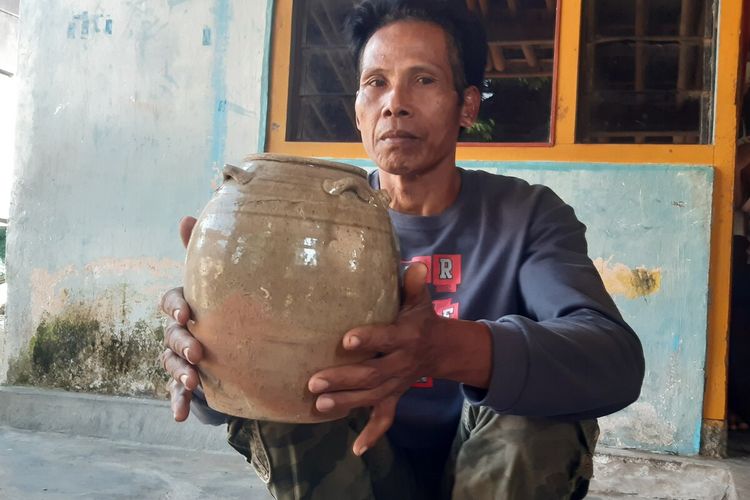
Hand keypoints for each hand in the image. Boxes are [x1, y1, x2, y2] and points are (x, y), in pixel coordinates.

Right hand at [159, 216, 204, 421]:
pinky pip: (176, 392)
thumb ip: (200, 252)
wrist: (233, 341)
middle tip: (196, 352)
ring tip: (193, 382)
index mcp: (184, 304)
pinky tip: (181, 417)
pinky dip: (177, 403)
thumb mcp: (216, 280)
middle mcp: (177, 329)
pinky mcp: (187, 379)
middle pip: (170, 334)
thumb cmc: (222, 304)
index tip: (187, 312)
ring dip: (179, 373)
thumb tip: (187, 215)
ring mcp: (179, 356)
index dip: (175, 306)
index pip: (170, 300)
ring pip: (171, 363)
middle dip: (181, 343)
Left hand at [307, 263, 439, 455]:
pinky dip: (373, 434)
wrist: (442, 350)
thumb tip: (412, 265)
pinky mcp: (394, 395)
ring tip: (319, 405)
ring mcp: (397, 383)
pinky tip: (357, 448)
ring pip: (372, 397)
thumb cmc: (421, 320)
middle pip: (372, 375)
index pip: (387, 339)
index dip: (369, 340)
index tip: (346, 340)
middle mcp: (401, 363)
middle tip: (314, 381)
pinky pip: (386, 418)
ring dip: (346, 403)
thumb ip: (414, 285)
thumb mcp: (421, 301)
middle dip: (343, 379)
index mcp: (406, 337)